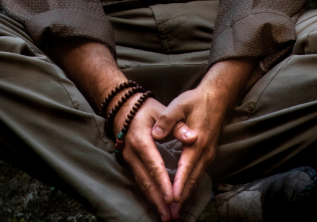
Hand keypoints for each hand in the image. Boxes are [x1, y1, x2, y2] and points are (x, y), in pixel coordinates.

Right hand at [115, 94, 190, 220]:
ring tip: (164, 215)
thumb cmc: (147, 109)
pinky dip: (149, 193)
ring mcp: (129, 159)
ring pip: (142, 184)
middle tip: (169, 215)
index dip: (163, 182)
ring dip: (153, 200)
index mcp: (141, 140)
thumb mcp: (164, 110)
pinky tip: (157, 204)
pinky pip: (140, 180)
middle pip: (146, 180)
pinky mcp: (130, 163)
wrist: (124, 107)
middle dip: (158, 199)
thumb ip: (178, 126)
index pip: (154, 165)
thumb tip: (192, 137)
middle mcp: (132, 153)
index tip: (171, 196)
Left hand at [151, 85, 227, 207]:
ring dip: (187, 194)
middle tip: (172, 213)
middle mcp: (205, 151)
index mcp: (197, 141)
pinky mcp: (208, 153)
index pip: (186, 167)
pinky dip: (191, 186)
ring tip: (177, 210)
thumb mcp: (179, 104)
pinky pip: (199, 174)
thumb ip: (167, 119)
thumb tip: (156, 134)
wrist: (217, 96)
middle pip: (193, 179)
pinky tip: (184, 193)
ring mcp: (208, 153)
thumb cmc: (196, 100)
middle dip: (183, 197)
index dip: (179, 184)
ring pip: (197, 178)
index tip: (173, 198)